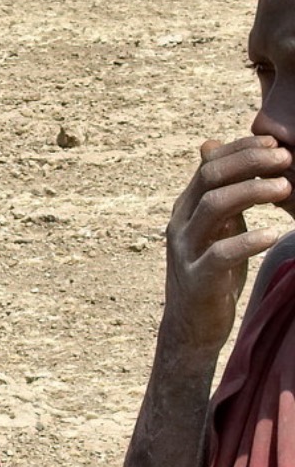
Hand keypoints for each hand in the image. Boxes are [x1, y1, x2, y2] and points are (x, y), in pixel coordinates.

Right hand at [163, 134, 291, 356]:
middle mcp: (182, 221)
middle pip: (210, 177)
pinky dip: (247, 241)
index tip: (274, 143)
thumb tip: (211, 144)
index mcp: (186, 206)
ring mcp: (187, 249)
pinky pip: (220, 254)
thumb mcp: (214, 226)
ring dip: (252, 191)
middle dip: (249, 162)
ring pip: (213, 207)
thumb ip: (217, 190)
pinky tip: (272, 234)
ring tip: (286, 187)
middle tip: (286, 158)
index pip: (209, 164)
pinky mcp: (198, 278)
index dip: (240, 148)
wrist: (191, 324)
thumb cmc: (211, 271)